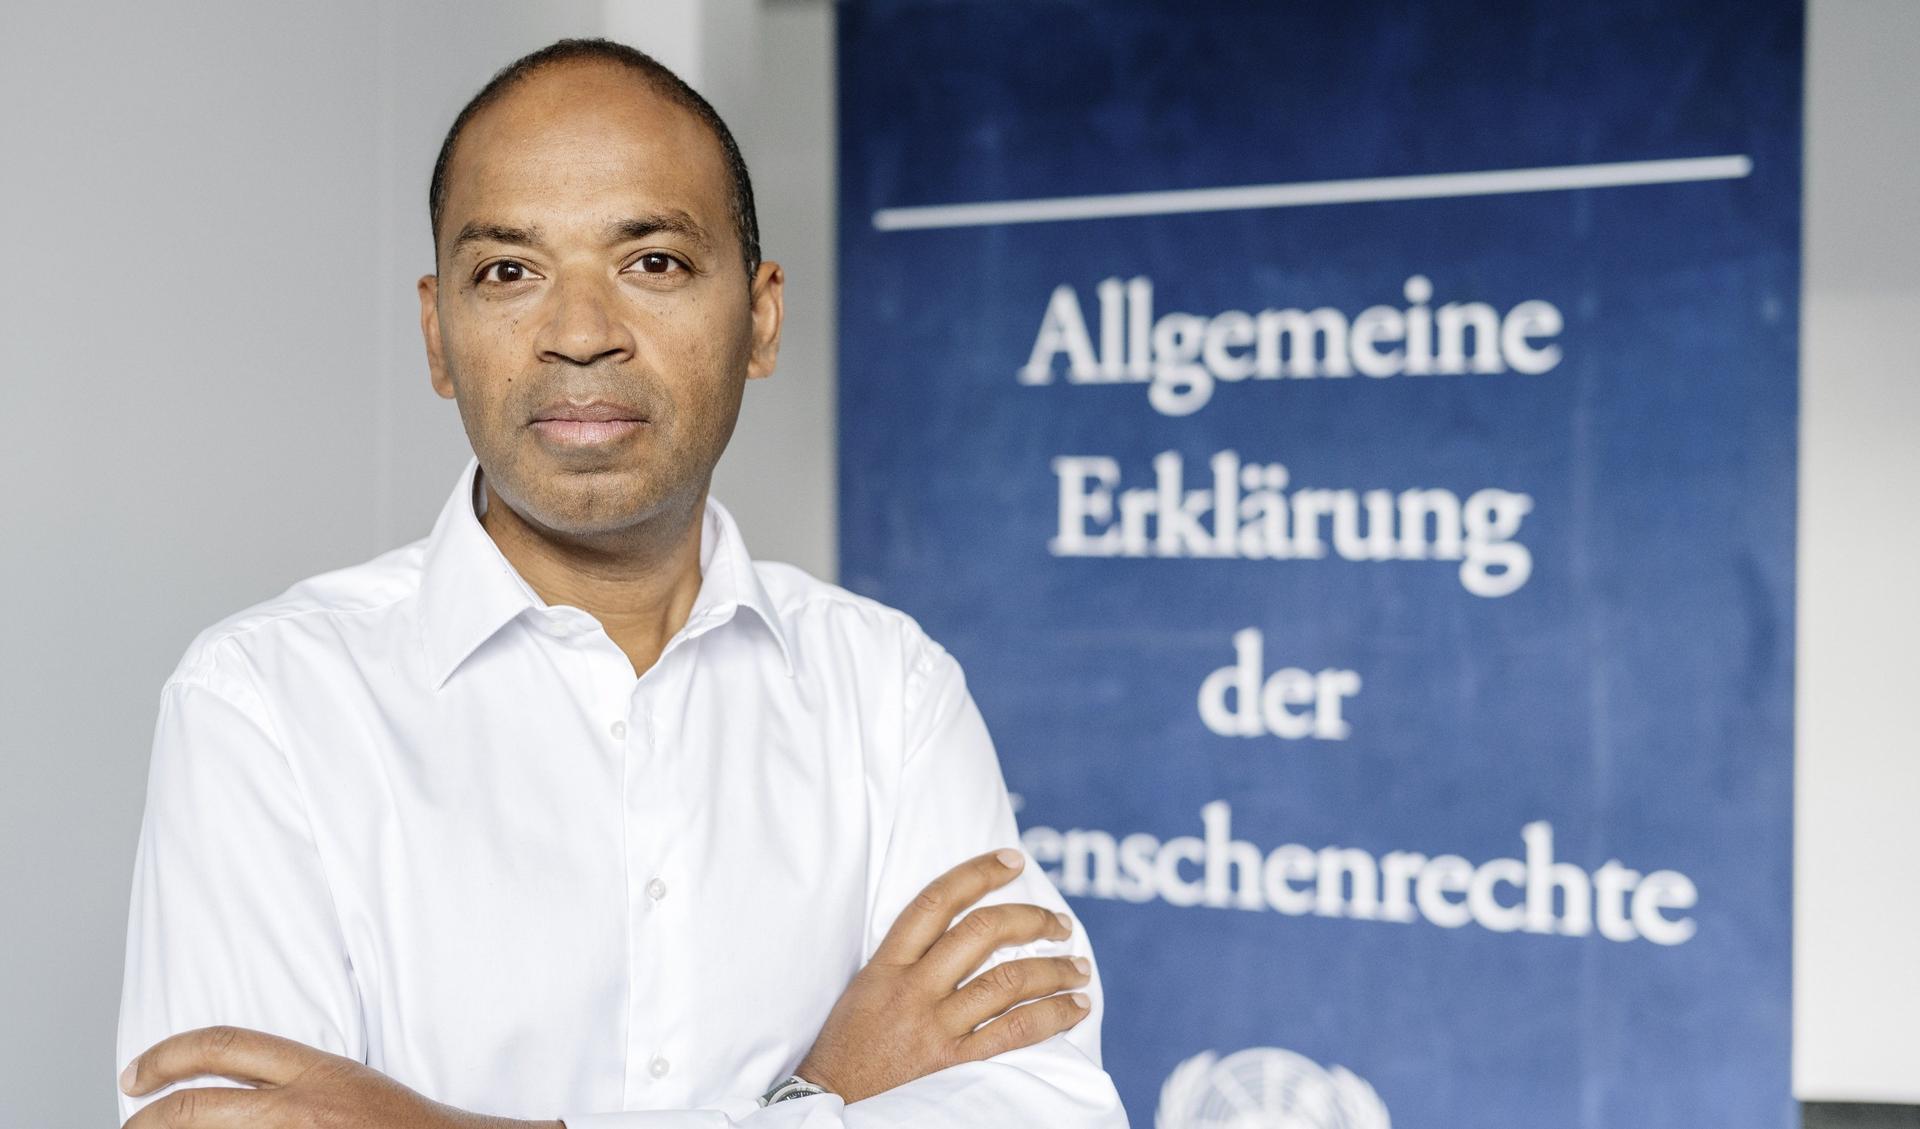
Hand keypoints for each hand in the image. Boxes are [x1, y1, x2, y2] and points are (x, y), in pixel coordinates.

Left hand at [119, 1025, 560, 1128]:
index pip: (224, 1046)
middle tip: (131, 1125)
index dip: (167, 1055)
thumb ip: (302, 1084)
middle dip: (147, 1119)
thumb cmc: (414, 1128)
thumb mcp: (356, 1086)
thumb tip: (240, 1095)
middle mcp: (300, 1108)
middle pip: (195, 1106)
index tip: (136, 1074)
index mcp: (318, 1072)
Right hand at [794, 847, 1091, 1104]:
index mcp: (888, 964)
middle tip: (1059, 924)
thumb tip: (960, 930)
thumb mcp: (866, 988)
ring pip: (1006, 981)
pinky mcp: (953, 1064)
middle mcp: (913, 989)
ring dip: (1052, 970)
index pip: (936, 901)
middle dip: (1030, 920)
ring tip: (1078, 967)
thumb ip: (907, 959)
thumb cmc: (849, 1046)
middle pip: (981, 933)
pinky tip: (1075, 1008)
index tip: (1012, 861)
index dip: (978, 873)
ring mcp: (935, 1026)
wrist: (831, 1101)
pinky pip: (1013, 1032)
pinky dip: (1051, 1016)